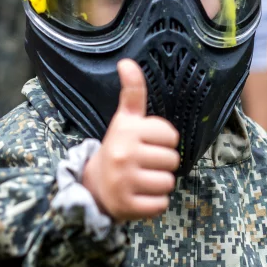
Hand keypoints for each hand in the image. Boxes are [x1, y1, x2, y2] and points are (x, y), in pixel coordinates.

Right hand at [82, 60, 180, 221]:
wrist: (93, 186)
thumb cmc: (118, 148)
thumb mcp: (124, 120)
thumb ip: (132, 92)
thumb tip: (127, 61)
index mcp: (126, 131)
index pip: (171, 136)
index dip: (164, 141)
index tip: (148, 143)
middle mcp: (123, 154)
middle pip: (172, 160)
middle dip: (163, 164)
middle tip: (144, 164)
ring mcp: (124, 181)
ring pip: (168, 183)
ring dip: (159, 184)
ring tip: (142, 179)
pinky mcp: (128, 205)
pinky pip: (161, 204)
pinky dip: (155, 203)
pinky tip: (140, 195)